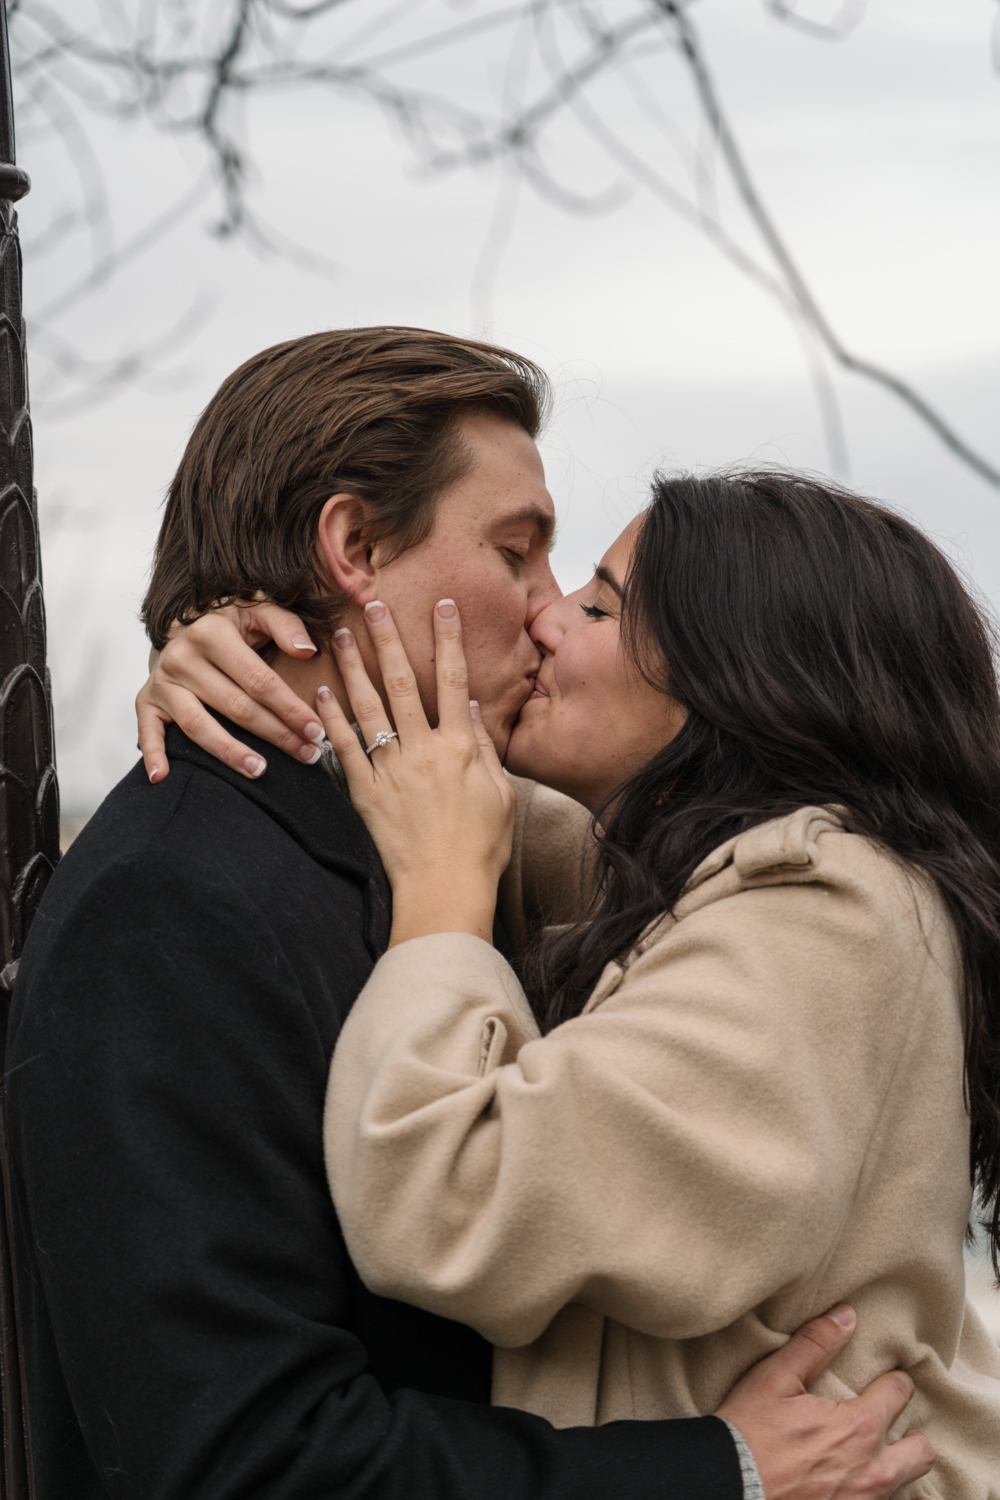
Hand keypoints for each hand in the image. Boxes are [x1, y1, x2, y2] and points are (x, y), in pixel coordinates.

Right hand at [136, 600, 324, 782]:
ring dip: (230, 753)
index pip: (259, 680)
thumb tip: (306, 651)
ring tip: (260, 771)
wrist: (184, 625)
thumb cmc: (231, 624)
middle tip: (307, 755)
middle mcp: (182, 657)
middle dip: (276, 735)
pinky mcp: (146, 700)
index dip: (290, 708)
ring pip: (198, 726)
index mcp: (212, 633)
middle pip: (236, 707)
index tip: (316, 731)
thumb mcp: (259, 610)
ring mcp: (162, 682)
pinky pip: (147, 730)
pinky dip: (153, 754)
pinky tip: (162, 777)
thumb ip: (286, 625)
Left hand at [315, 598, 515, 945]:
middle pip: (403, 682)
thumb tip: (470, 708)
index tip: (442, 606)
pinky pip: (346, 748)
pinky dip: (331, 719)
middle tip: (372, 604)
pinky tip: (320, 693)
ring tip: (339, 635)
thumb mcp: (499, 793)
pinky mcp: (366, 793)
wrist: (446, 889)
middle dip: (388, 639)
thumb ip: (482, 746)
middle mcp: (423, 751)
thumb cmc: (481, 847)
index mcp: (459, 748)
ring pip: (368, 707)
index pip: (454, 680)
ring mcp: (391, 771)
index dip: (448, 640)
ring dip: (353, 667)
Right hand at [717, 1305, 933, 1499]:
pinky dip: (890, 1499)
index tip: (884, 1381)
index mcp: (859, 1427)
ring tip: (877, 1460)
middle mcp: (873, 1470)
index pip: (898, 1393)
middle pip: (921, 1450)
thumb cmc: (749, 1433)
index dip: (892, 1382)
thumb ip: (814, 1345)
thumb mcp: (774, 1379)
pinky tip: (870, 1490)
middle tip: (886, 1424)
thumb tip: (846, 1314)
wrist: (730, 1488)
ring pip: (910, 1488)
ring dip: (899, 1470)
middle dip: (910, 1434)